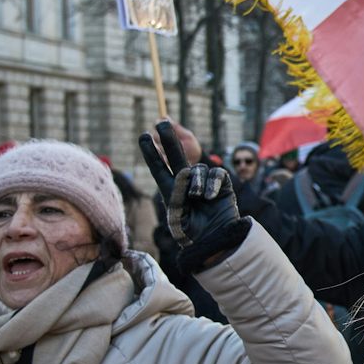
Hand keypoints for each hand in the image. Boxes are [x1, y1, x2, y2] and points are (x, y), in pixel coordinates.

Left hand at [138, 120, 242, 271]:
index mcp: (170, 191)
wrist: (215, 241)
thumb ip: (178, 193)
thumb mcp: (177, 217)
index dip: (151, 152)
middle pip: (176, 156)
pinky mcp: (220, 185)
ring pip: (198, 169)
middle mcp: (186, 183)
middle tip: (161, 122)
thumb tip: (187, 174)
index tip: (143, 137)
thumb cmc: (192, 235)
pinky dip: (212, 184)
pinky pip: (215, 175)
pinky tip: (210, 197)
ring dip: (197, 181)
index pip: (159, 168)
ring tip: (198, 197)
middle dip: (168, 138)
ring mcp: (204, 183)